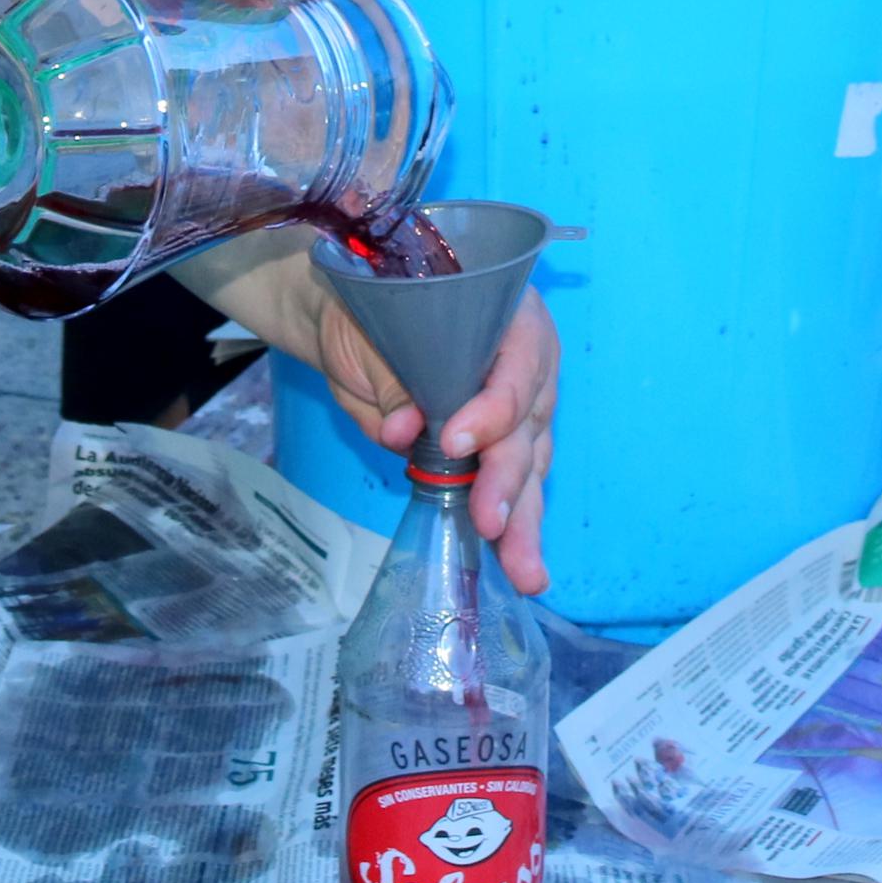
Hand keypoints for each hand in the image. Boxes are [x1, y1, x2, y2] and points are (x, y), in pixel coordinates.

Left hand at [312, 288, 558, 593]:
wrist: (351, 320)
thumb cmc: (367, 311)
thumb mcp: (372, 336)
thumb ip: (394, 380)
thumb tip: (403, 431)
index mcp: (506, 314)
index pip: (514, 367)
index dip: (490, 410)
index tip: (453, 444)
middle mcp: (526, 359)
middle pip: (528, 423)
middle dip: (509, 480)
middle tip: (491, 525)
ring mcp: (520, 403)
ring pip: (530, 463)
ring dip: (524, 518)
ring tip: (526, 571)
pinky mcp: (501, 441)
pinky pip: (514, 480)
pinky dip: (513, 519)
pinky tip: (518, 561)